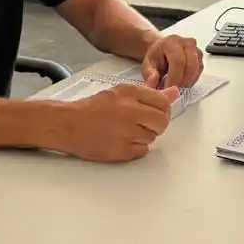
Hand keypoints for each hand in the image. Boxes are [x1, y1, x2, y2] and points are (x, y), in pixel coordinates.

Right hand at [59, 82, 177, 161]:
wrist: (67, 124)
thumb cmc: (93, 108)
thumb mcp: (121, 93)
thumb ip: (149, 94)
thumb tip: (175, 93)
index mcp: (130, 93)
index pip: (163, 103)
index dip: (161, 109)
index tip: (154, 112)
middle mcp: (130, 111)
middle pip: (162, 122)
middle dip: (156, 124)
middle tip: (143, 123)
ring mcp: (126, 133)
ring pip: (152, 137)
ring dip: (144, 136)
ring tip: (125, 131)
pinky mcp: (121, 151)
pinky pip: (142, 151)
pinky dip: (135, 148)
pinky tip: (121, 140)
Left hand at [142, 34, 202, 88]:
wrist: (163, 49)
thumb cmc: (157, 56)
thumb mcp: (148, 63)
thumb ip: (149, 74)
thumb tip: (153, 82)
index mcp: (172, 42)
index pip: (178, 61)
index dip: (174, 78)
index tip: (168, 89)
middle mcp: (186, 43)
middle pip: (190, 66)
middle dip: (181, 82)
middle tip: (172, 90)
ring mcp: (195, 49)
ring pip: (196, 70)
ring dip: (187, 82)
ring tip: (175, 85)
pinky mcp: (200, 57)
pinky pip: (199, 72)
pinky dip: (191, 80)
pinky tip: (182, 82)